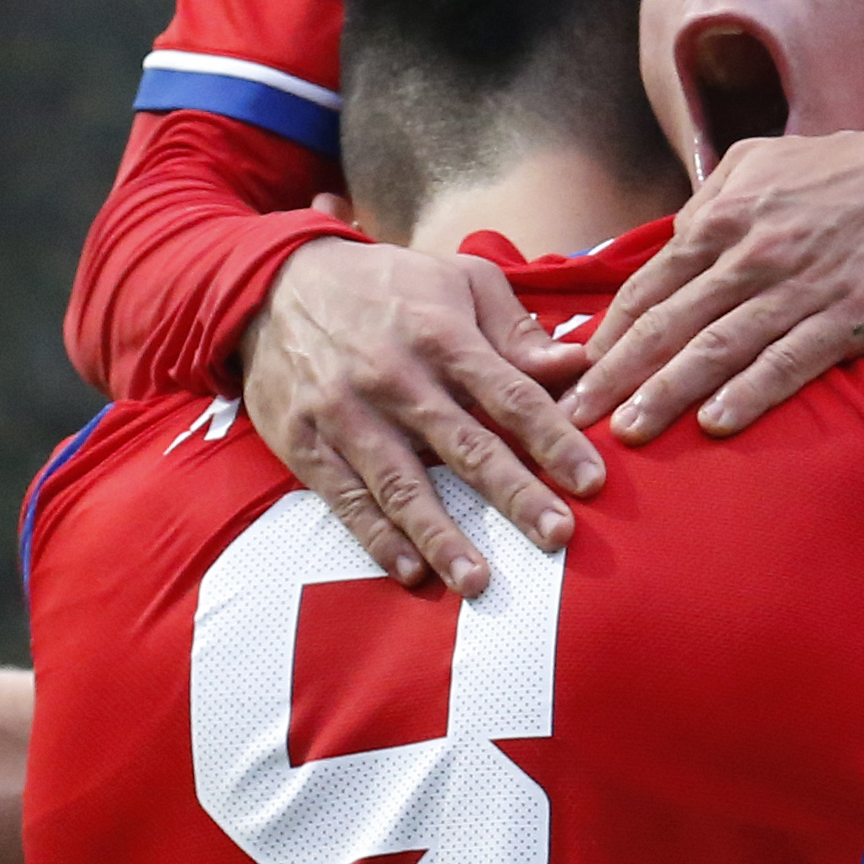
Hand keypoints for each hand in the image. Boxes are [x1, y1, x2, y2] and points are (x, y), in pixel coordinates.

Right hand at [240, 237, 600, 597]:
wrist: (270, 283)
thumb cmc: (386, 285)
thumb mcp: (456, 281)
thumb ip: (517, 330)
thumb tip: (577, 366)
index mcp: (441, 334)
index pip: (509, 393)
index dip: (554, 438)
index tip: (593, 481)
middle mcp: (396, 378)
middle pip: (465, 445)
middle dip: (514, 494)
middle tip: (557, 536)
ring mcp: (346, 414)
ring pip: (402, 484)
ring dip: (442, 535)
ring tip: (479, 582)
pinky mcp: (305, 442)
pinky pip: (346, 498)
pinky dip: (377, 538)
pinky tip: (410, 571)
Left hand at [567, 127, 863, 442]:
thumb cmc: (844, 171)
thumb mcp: (762, 161)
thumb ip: (710, 202)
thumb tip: (671, 243)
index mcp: (725, 217)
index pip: (649, 286)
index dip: (608, 333)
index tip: (571, 373)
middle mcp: (752, 254)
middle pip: (669, 325)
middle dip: (616, 376)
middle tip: (575, 418)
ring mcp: (799, 289)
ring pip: (718, 349)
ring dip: (667, 394)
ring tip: (629, 432)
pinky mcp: (847, 319)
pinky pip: (788, 362)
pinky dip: (749, 394)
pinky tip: (716, 424)